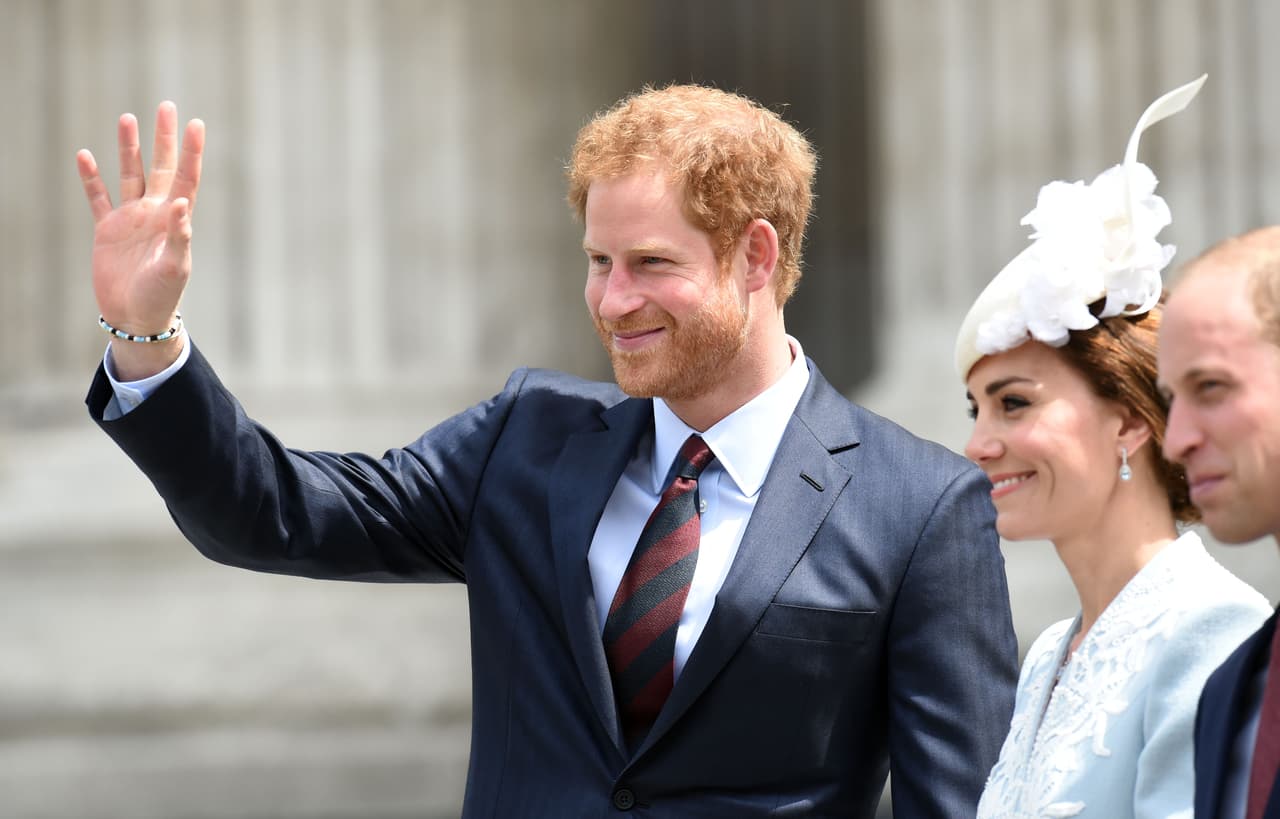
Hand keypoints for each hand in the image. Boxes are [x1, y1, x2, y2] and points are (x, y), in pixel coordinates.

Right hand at [77, 102, 204, 378]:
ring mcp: (131, 219)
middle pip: (160, 167)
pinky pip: (98, 197)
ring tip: (127, 117)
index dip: (192, 152)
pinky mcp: (107, 230)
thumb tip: (180, 202)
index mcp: (175, 220)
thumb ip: (179, 235)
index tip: (196, 123)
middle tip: (167, 106)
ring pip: (129, 174)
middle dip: (164, 138)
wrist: (136, 317)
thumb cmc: (162, 295)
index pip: (185, 178)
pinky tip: (85, 154)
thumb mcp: (175, 266)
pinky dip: (91, 178)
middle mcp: (155, 213)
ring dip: (128, 148)